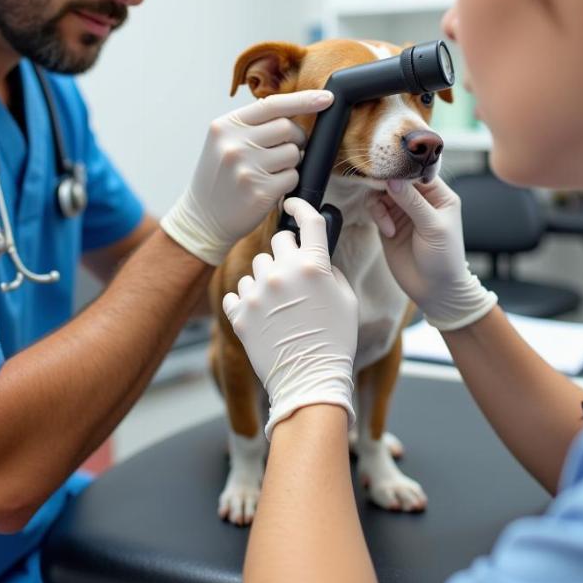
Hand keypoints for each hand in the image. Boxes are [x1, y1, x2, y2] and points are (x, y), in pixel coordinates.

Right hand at [161, 90, 332, 264]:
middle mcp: (234, 144)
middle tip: (283, 152)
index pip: (272, 104)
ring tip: (270, 172)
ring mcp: (246, 168)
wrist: (202, 218)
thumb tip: (298, 110)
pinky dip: (289, 182)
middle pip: (288, 128)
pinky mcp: (260, 191)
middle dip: (296, 139)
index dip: (304, 100)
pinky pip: (293, 177)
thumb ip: (253, 125)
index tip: (327, 98)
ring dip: (292, 162)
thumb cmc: (221, 177)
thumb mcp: (224, 142)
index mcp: (225, 126)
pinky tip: (270, 188)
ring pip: (294, 153)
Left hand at [222, 197, 357, 438]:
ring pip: (256, 267)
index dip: (300, 206)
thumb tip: (316, 257)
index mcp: (313, 266)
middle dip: (286, 253)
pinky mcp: (240, 313)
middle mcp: (283, 273)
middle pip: (278, 240)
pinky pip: (236, 293)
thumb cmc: (334, 340)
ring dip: (265, 278)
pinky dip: (247, 301)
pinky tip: (262, 315)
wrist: (309, 379)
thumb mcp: (346, 299)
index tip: (292, 202)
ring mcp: (258, 293)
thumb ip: (329, 270)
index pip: (307, 220)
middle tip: (294, 275)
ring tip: (278, 303)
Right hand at [367, 177, 496, 330]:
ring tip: (387, 224)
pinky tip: (387, 231)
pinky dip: (377, 215)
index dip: (402, 169)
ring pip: (382, 192)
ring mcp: (403, 212)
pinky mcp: (388, 224)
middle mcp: (421, 200)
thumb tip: (392, 179)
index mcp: (440, 196)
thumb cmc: (444, 259)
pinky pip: (375, 208)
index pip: (418, 172)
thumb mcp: (433, 227)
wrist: (435, 291)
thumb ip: (412, 202)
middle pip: (397, 179)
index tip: (387, 170)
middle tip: (380, 192)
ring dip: (380, 204)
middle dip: (386, 185)